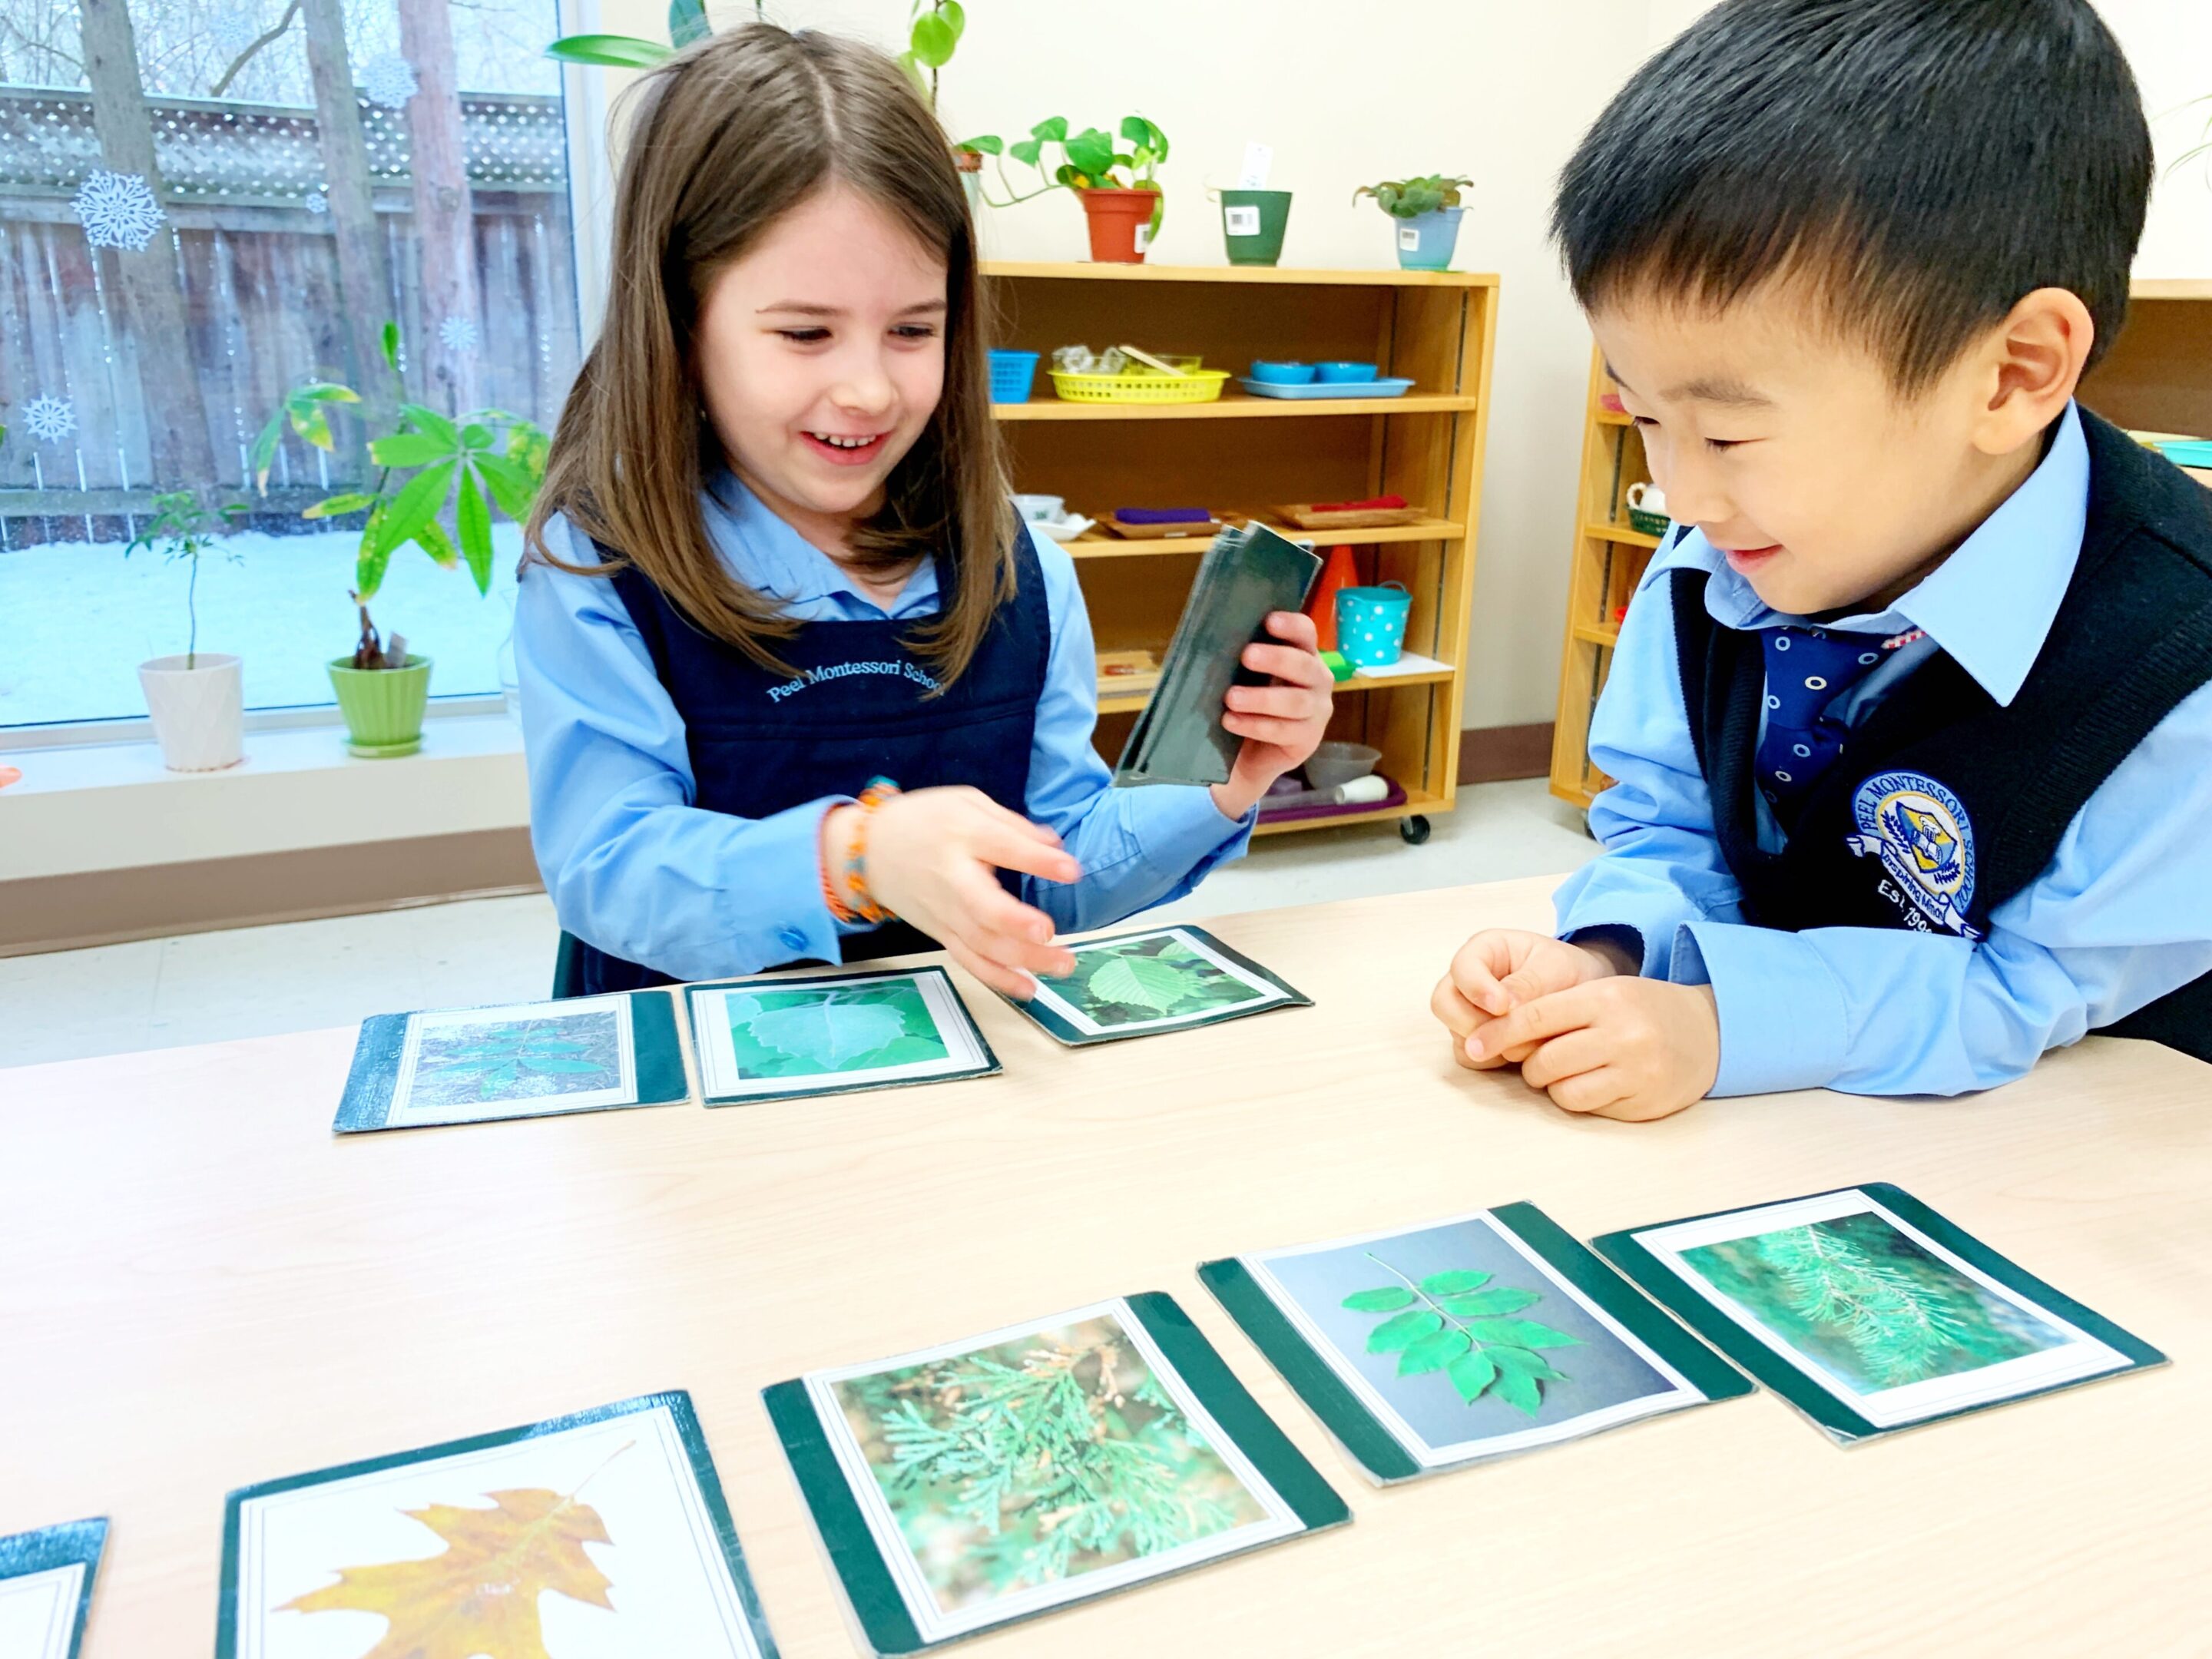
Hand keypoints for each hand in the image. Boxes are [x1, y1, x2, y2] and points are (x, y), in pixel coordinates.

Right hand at [825, 787, 1080, 998]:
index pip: (1002, 847)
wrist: (868, 850)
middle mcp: (952, 878)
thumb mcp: (968, 803)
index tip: (1072, 870)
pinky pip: (969, 961)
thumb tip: (1055, 844)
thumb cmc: (925, 821)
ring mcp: (945, 912)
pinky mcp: (941, 934)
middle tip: (1050, 932)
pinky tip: (1029, 988)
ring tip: (1063, 964)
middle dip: (1017, 924)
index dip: (1037, 860)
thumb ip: (1012, 825)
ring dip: (1022, 960)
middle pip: (984, 908)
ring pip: (982, 943)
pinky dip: (998, 978)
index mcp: (962, 835)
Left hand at [1210, 611, 1335, 819]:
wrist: (1252, 753)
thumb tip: (1209, 640)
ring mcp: (1317, 711)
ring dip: (1261, 698)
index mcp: (1303, 654)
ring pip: (1295, 702)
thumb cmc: (1249, 702)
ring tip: (1231, 697)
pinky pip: (1283, 731)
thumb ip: (1241, 659)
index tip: (1269, 621)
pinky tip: (1231, 721)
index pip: (1306, 633)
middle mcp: (1317, 679)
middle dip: (1276, 659)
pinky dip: (1255, 725)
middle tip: (1246, 656)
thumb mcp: (1245, 676)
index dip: (1291, 626)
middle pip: (1304, 665)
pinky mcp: (1308, 739)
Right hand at [1431, 929, 1622, 1069]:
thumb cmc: (1566, 970)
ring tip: (1528, 1040)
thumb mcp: (1556, 967)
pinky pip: (1469, 1056)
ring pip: (1456, 1033)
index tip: (1502, 1006)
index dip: (1476, 988)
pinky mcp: (1476, 1039)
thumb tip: (1502, 1009)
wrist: (1581, 993)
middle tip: (1512, 1031)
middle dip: (1475, 1023)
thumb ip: (1529, 984)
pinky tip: (1520, 1051)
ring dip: (1489, 1044)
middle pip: (1444, 1004)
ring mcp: (1468, 1012)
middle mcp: (1468, 981)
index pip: (1462, 968)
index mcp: (1484, 950)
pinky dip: (1492, 1059)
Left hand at [1466, 978, 1720, 1120]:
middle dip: (1530, 1064)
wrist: (1707, 1032)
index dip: (1498, 1033)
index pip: (1535, 1016)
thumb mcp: (1604, 993)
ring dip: (1553, 1085)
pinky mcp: (1643, 1102)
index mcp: (1605, 998)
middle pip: (1543, 1060)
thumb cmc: (1641, 1010)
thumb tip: (1495, 1036)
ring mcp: (1636, 1070)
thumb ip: (1556, 1009)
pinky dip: (1578, 1098)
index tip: (1474, 1045)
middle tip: (1541, 1059)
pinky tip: (1594, 1083)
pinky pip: (1587, 1107)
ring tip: (1570, 1071)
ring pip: (1561, 1090)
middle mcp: (1622, 1033)